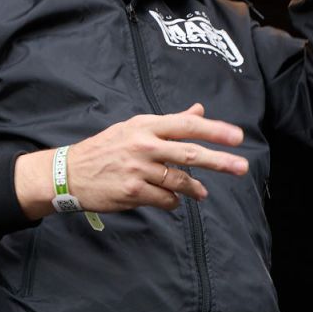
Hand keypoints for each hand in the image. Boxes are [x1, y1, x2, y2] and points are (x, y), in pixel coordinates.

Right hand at [14, 106, 248, 220]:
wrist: (70, 173)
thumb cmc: (106, 149)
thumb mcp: (134, 128)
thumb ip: (169, 122)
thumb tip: (200, 110)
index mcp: (145, 126)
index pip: (186, 125)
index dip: (214, 130)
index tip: (237, 136)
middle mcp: (143, 145)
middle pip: (189, 152)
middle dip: (219, 161)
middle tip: (242, 167)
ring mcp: (138, 169)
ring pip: (179, 181)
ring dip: (194, 189)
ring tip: (202, 193)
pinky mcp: (133, 192)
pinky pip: (165, 199)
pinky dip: (173, 201)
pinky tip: (172, 200)